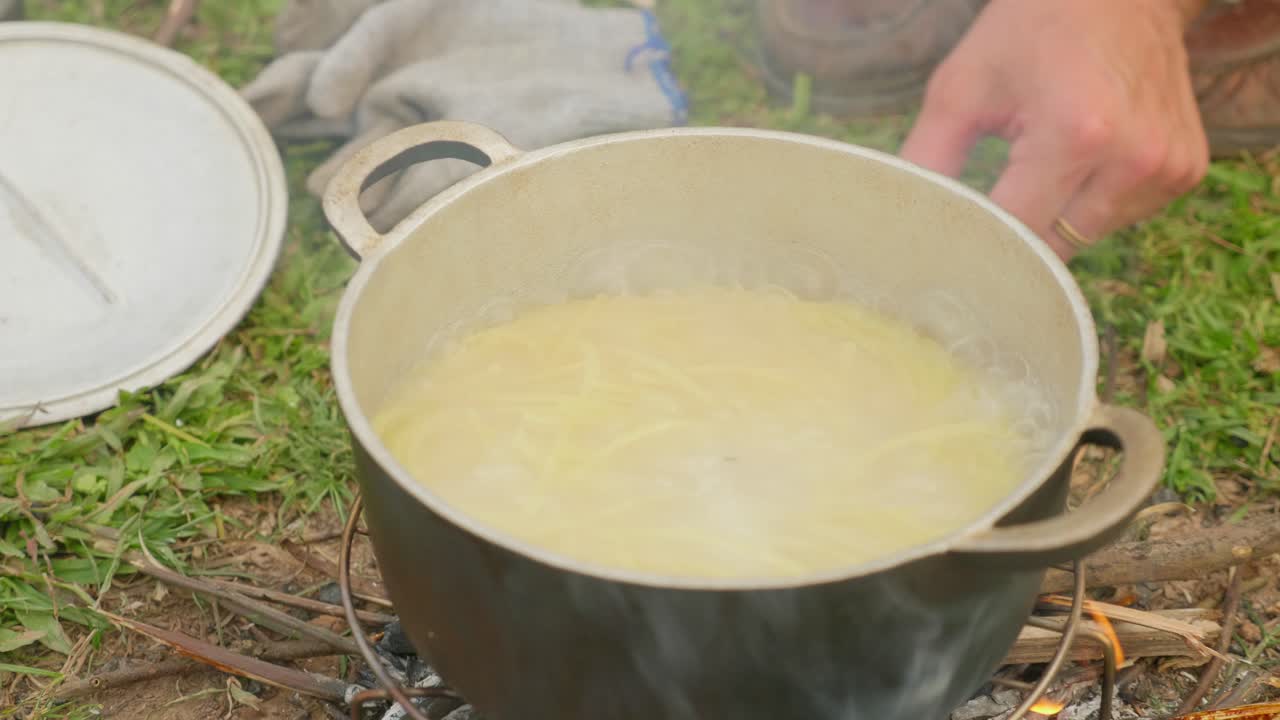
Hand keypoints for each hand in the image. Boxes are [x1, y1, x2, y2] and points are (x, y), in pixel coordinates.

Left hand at [899, 0, 1209, 258]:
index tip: (948, 247)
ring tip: (1041, 164)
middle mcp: (1133, 159)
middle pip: (1053, 247)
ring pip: (1087, 237)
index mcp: (1076, 135)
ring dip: (1056, 218)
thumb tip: (902, 223)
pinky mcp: (1187, 171)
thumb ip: (928, 160)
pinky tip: (1081, 160)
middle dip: (1015, 237)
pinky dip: (1092, 202)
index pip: (1015, 233)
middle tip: (986, 208)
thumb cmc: (1032, 30)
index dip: (975, 244)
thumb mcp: (962, 87)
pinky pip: (1121, 217)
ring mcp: (1167, 168)